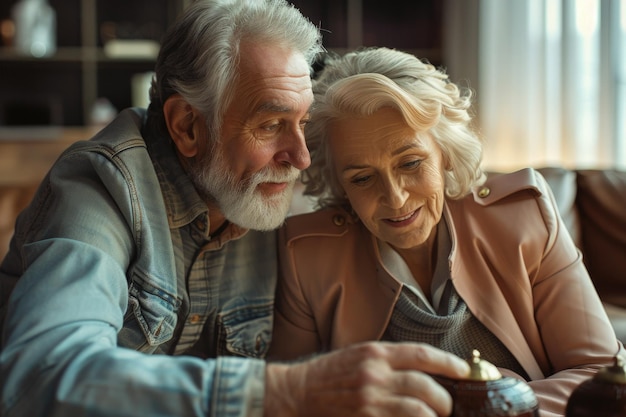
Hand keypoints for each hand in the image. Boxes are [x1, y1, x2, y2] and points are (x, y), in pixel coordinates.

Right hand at [265, 341, 469, 416]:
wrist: (299, 391)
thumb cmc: (330, 373)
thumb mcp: (359, 354)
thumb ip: (388, 359)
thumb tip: (423, 369)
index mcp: (376, 352)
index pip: (421, 354)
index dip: (448, 363)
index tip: (463, 370)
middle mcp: (375, 374)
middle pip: (425, 386)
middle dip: (444, 399)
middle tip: (447, 405)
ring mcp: (370, 399)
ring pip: (418, 410)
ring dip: (433, 415)